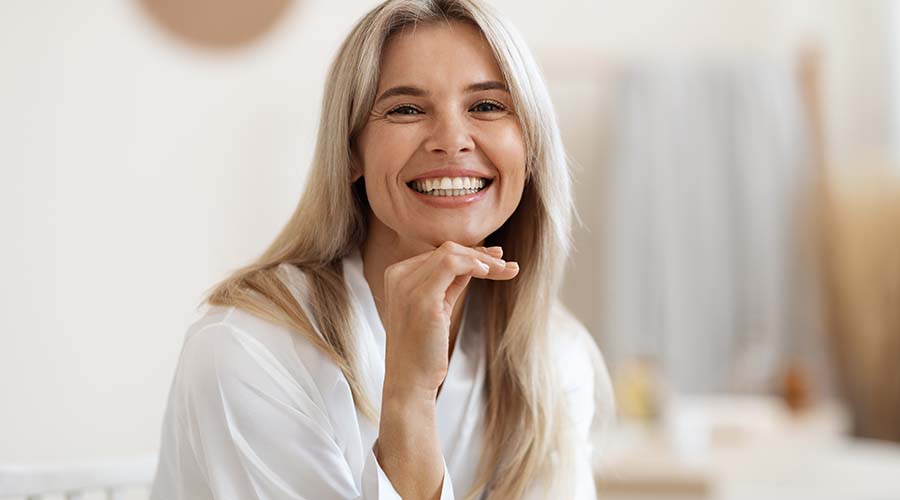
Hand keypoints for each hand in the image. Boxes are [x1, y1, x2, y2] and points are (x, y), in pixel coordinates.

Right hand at [381, 241, 518, 399]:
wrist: (409, 381)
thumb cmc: (423, 349)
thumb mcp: (436, 308)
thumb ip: (449, 284)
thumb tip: (475, 262)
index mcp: (397, 276)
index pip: (438, 253)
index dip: (470, 254)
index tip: (495, 259)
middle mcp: (398, 276)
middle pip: (447, 250)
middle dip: (481, 255)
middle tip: (507, 265)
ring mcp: (408, 285)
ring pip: (452, 253)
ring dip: (483, 260)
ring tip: (506, 269)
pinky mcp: (422, 298)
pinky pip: (452, 264)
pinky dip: (474, 263)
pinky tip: (489, 272)